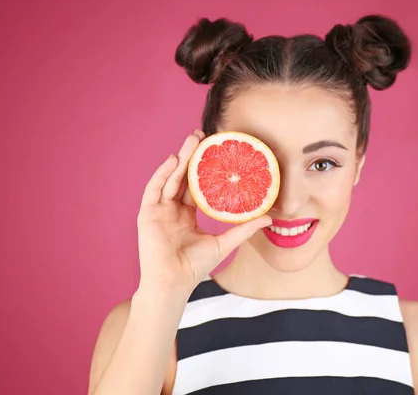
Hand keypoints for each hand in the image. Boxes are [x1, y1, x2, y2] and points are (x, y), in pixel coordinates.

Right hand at [136, 130, 271, 293]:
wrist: (173, 282)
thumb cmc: (195, 267)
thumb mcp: (223, 243)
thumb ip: (243, 229)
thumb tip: (269, 218)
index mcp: (187, 216)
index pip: (196, 186)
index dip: (205, 168)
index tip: (215, 151)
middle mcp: (172, 210)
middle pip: (182, 177)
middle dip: (191, 155)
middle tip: (202, 135)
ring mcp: (159, 211)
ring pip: (170, 178)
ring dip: (180, 158)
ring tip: (191, 140)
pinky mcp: (148, 214)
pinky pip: (155, 189)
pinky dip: (163, 174)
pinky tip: (174, 160)